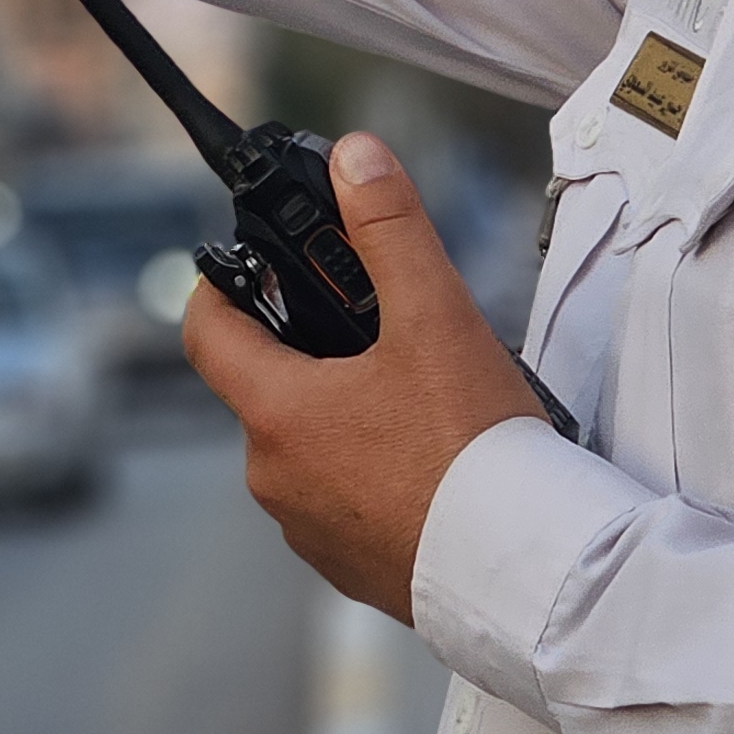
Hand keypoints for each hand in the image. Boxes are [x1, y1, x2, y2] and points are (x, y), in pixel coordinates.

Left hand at [182, 133, 539, 620]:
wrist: (526, 575)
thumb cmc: (476, 455)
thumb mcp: (436, 319)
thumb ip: (390, 230)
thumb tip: (355, 159)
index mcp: (276, 413)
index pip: (207, 331)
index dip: (222, 285)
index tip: (248, 263)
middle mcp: (274, 478)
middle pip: (267, 386)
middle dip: (312, 348)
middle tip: (375, 325)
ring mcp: (309, 528)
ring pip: (307, 445)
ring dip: (344, 412)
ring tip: (418, 395)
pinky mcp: (351, 565)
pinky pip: (342, 499)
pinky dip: (371, 470)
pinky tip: (430, 459)